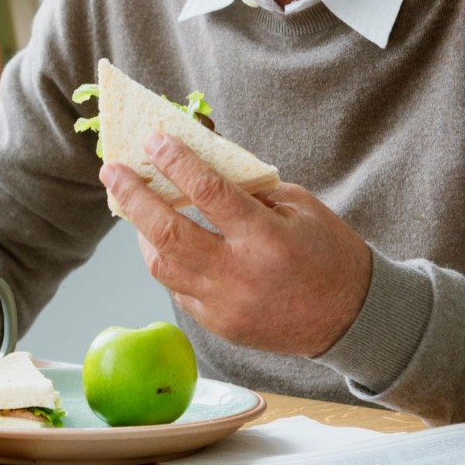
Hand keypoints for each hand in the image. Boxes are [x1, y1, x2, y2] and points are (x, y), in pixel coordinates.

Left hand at [102, 132, 371, 357]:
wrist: (352, 318)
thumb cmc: (327, 252)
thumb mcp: (299, 207)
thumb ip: (248, 188)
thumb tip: (195, 160)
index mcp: (268, 239)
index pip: (211, 194)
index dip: (177, 163)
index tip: (153, 139)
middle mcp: (241, 275)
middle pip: (169, 234)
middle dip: (134, 197)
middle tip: (112, 170)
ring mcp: (225, 306)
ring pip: (161, 265)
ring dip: (141, 231)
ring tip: (132, 203)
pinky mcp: (217, 325)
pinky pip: (177, 287)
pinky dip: (166, 260)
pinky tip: (162, 239)